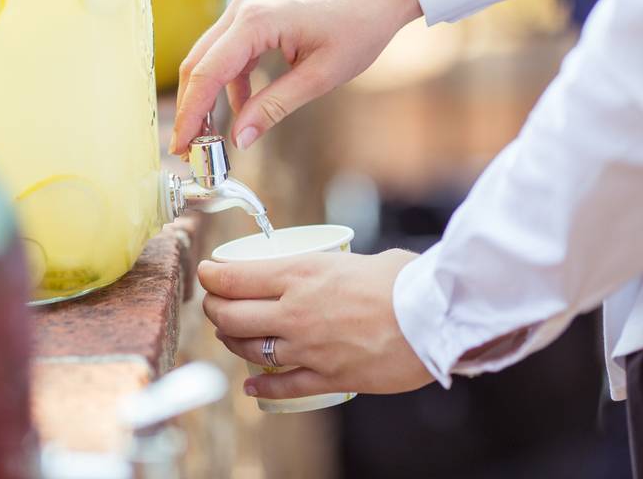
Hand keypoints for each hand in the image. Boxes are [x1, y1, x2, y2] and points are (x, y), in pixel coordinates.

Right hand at [169, 0, 422, 154]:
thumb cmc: (358, 28)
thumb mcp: (319, 77)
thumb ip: (274, 107)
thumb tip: (239, 139)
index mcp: (256, 21)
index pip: (207, 73)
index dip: (190, 113)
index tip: (181, 145)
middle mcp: (241, 9)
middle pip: (198, 64)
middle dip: (191, 108)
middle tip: (188, 147)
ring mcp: (245, 9)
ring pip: (209, 59)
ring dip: (207, 96)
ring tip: (211, 134)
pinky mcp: (254, 15)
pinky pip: (228, 53)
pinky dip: (228, 82)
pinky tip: (242, 108)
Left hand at [198, 249, 433, 399]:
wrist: (436, 319)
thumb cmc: (407, 281)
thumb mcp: (358, 259)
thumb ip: (334, 267)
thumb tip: (332, 271)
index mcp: (301, 273)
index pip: (235, 277)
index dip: (211, 276)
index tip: (206, 273)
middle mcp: (295, 311)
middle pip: (231, 314)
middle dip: (214, 308)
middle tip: (214, 303)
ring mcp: (308, 348)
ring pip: (249, 348)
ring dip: (232, 340)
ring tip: (230, 333)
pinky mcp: (328, 377)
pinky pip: (283, 385)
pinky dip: (262, 385)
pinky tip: (251, 383)